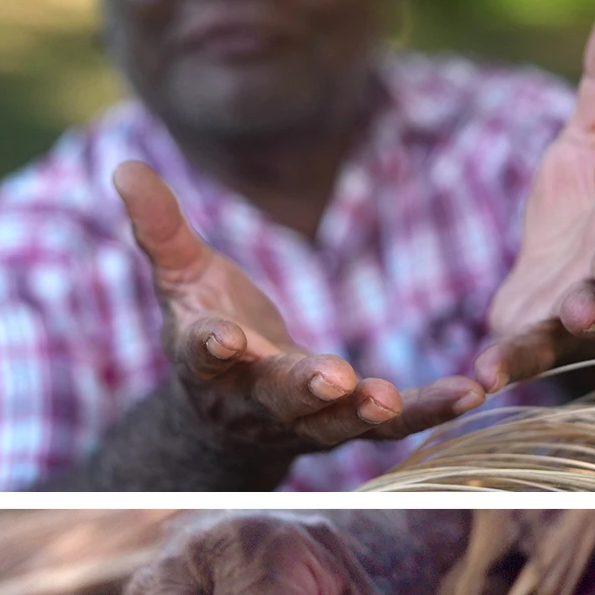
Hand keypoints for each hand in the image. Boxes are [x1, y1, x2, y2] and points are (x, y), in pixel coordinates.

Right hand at [114, 162, 486, 458]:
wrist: (227, 413)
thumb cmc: (209, 326)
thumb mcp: (182, 277)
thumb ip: (160, 229)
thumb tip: (124, 168)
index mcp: (207, 362)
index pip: (202, 355)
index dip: (211, 346)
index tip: (222, 338)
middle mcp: (254, 401)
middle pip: (279, 398)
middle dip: (305, 388)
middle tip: (336, 378)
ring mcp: (304, 422)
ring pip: (341, 424)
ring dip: (376, 412)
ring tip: (406, 396)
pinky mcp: (349, 427)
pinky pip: (392, 427)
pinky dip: (430, 412)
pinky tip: (470, 394)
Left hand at [477, 1, 594, 390]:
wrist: (567, 292)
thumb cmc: (586, 215)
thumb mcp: (590, 145)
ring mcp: (587, 310)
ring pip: (593, 317)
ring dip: (585, 317)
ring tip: (577, 315)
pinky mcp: (546, 339)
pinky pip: (533, 353)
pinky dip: (512, 364)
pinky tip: (485, 377)